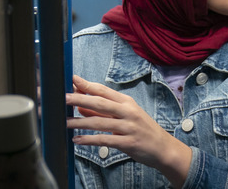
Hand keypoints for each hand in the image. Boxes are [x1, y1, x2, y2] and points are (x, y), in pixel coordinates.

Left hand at [66, 75, 190, 186]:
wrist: (164, 148)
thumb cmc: (141, 129)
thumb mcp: (125, 116)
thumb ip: (103, 111)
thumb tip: (79, 106)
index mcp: (126, 101)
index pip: (103, 90)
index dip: (86, 84)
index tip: (71, 79)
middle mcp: (128, 111)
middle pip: (100, 103)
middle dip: (80, 99)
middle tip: (63, 98)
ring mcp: (129, 127)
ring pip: (100, 122)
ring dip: (80, 123)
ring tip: (64, 122)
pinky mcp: (128, 143)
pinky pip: (105, 140)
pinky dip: (89, 140)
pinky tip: (77, 140)